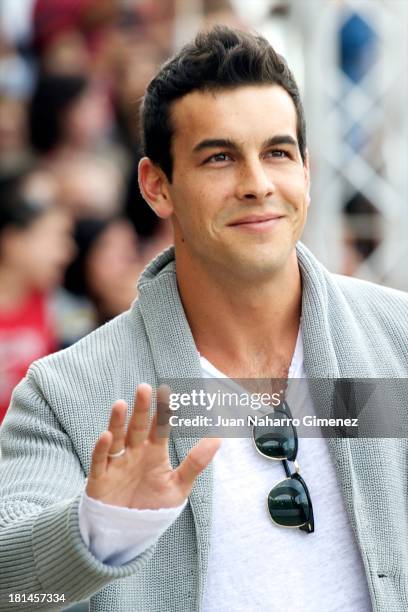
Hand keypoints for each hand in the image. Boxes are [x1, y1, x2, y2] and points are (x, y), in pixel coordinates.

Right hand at [86, 384, 220, 508]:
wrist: (128, 533)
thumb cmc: (153, 506)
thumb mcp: (178, 486)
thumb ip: (195, 462)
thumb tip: (218, 438)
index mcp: (153, 451)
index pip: (159, 427)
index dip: (163, 411)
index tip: (168, 392)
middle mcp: (134, 452)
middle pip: (137, 426)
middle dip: (141, 408)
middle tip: (144, 388)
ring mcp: (116, 463)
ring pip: (117, 438)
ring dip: (117, 422)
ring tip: (120, 404)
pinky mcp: (100, 479)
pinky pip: (100, 461)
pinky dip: (102, 448)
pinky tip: (106, 436)